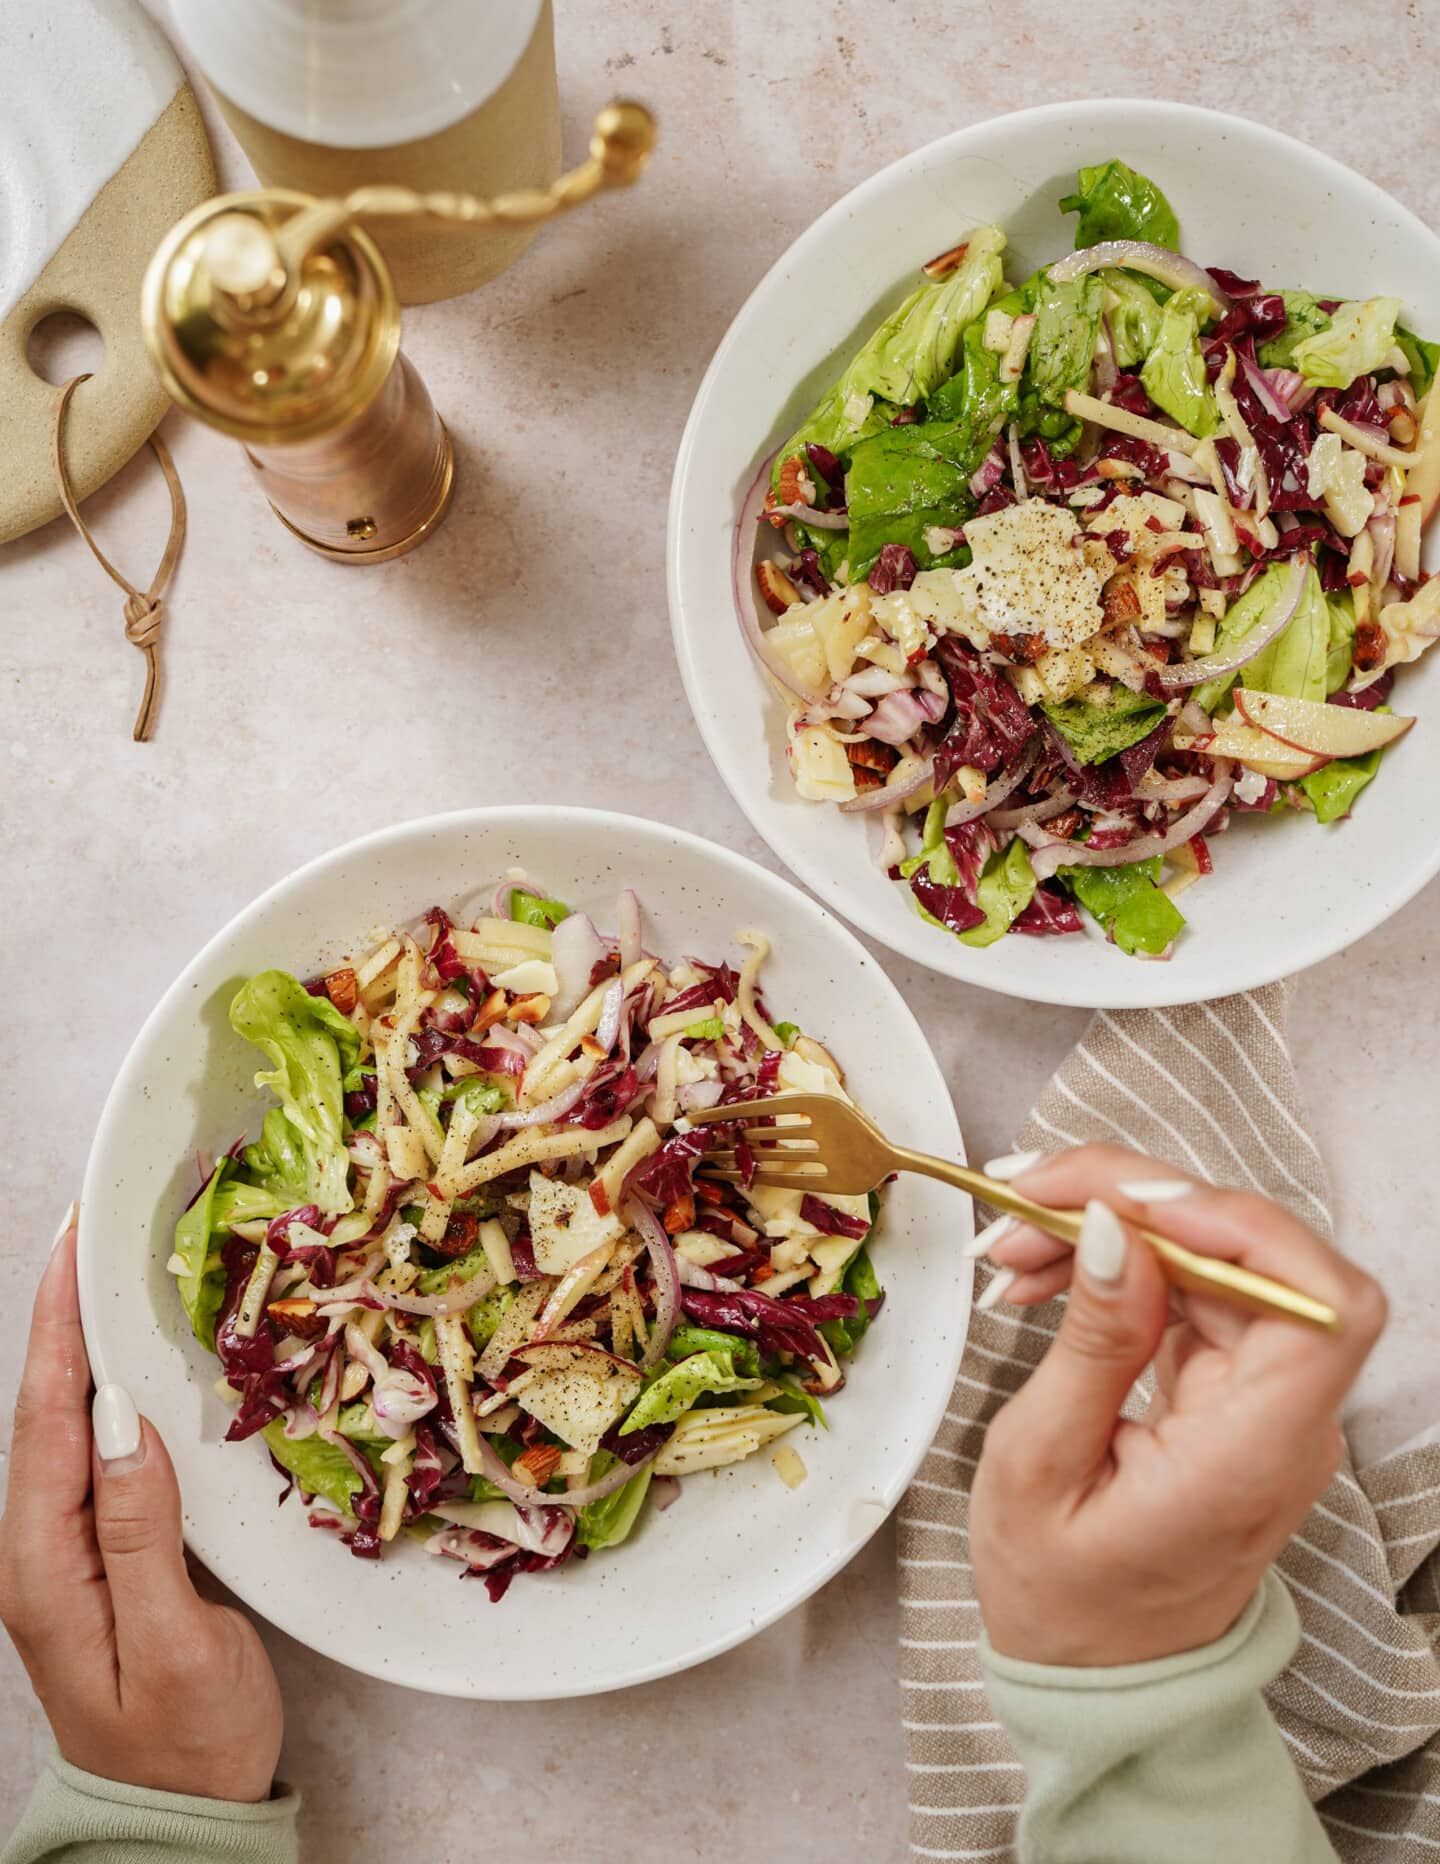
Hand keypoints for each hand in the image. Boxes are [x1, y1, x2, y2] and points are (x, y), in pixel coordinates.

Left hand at [0, 1210, 283, 1800]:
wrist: (177, 1819)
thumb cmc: (186, 1744)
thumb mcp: (175, 1648)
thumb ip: (140, 1538)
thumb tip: (126, 1429)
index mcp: (44, 1568)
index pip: (44, 1421)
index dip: (57, 1326)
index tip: (74, 1244)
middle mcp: (38, 1551)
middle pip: (42, 1408)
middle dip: (60, 1313)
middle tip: (92, 1228)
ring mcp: (62, 1552)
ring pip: (64, 1424)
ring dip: (78, 1343)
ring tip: (105, 1271)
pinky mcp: (97, 1555)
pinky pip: (92, 1450)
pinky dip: (104, 1389)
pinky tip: (129, 1362)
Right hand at [969, 1145, 1386, 1668]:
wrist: (1094, 1675)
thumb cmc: (1062, 1599)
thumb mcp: (1039, 1467)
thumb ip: (1090, 1343)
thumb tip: (1113, 1229)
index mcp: (1254, 1454)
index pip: (1320, 1304)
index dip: (1243, 1228)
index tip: (1134, 1205)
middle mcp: (1283, 1420)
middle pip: (1258, 1259)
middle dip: (1138, 1205)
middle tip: (1026, 1199)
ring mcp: (1265, 1402)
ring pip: (1219, 1260)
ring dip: (1117, 1225)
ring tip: (1014, 1239)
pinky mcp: (1234, 1389)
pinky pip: (1194, 1291)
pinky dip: (1121, 1262)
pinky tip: (1046, 1269)